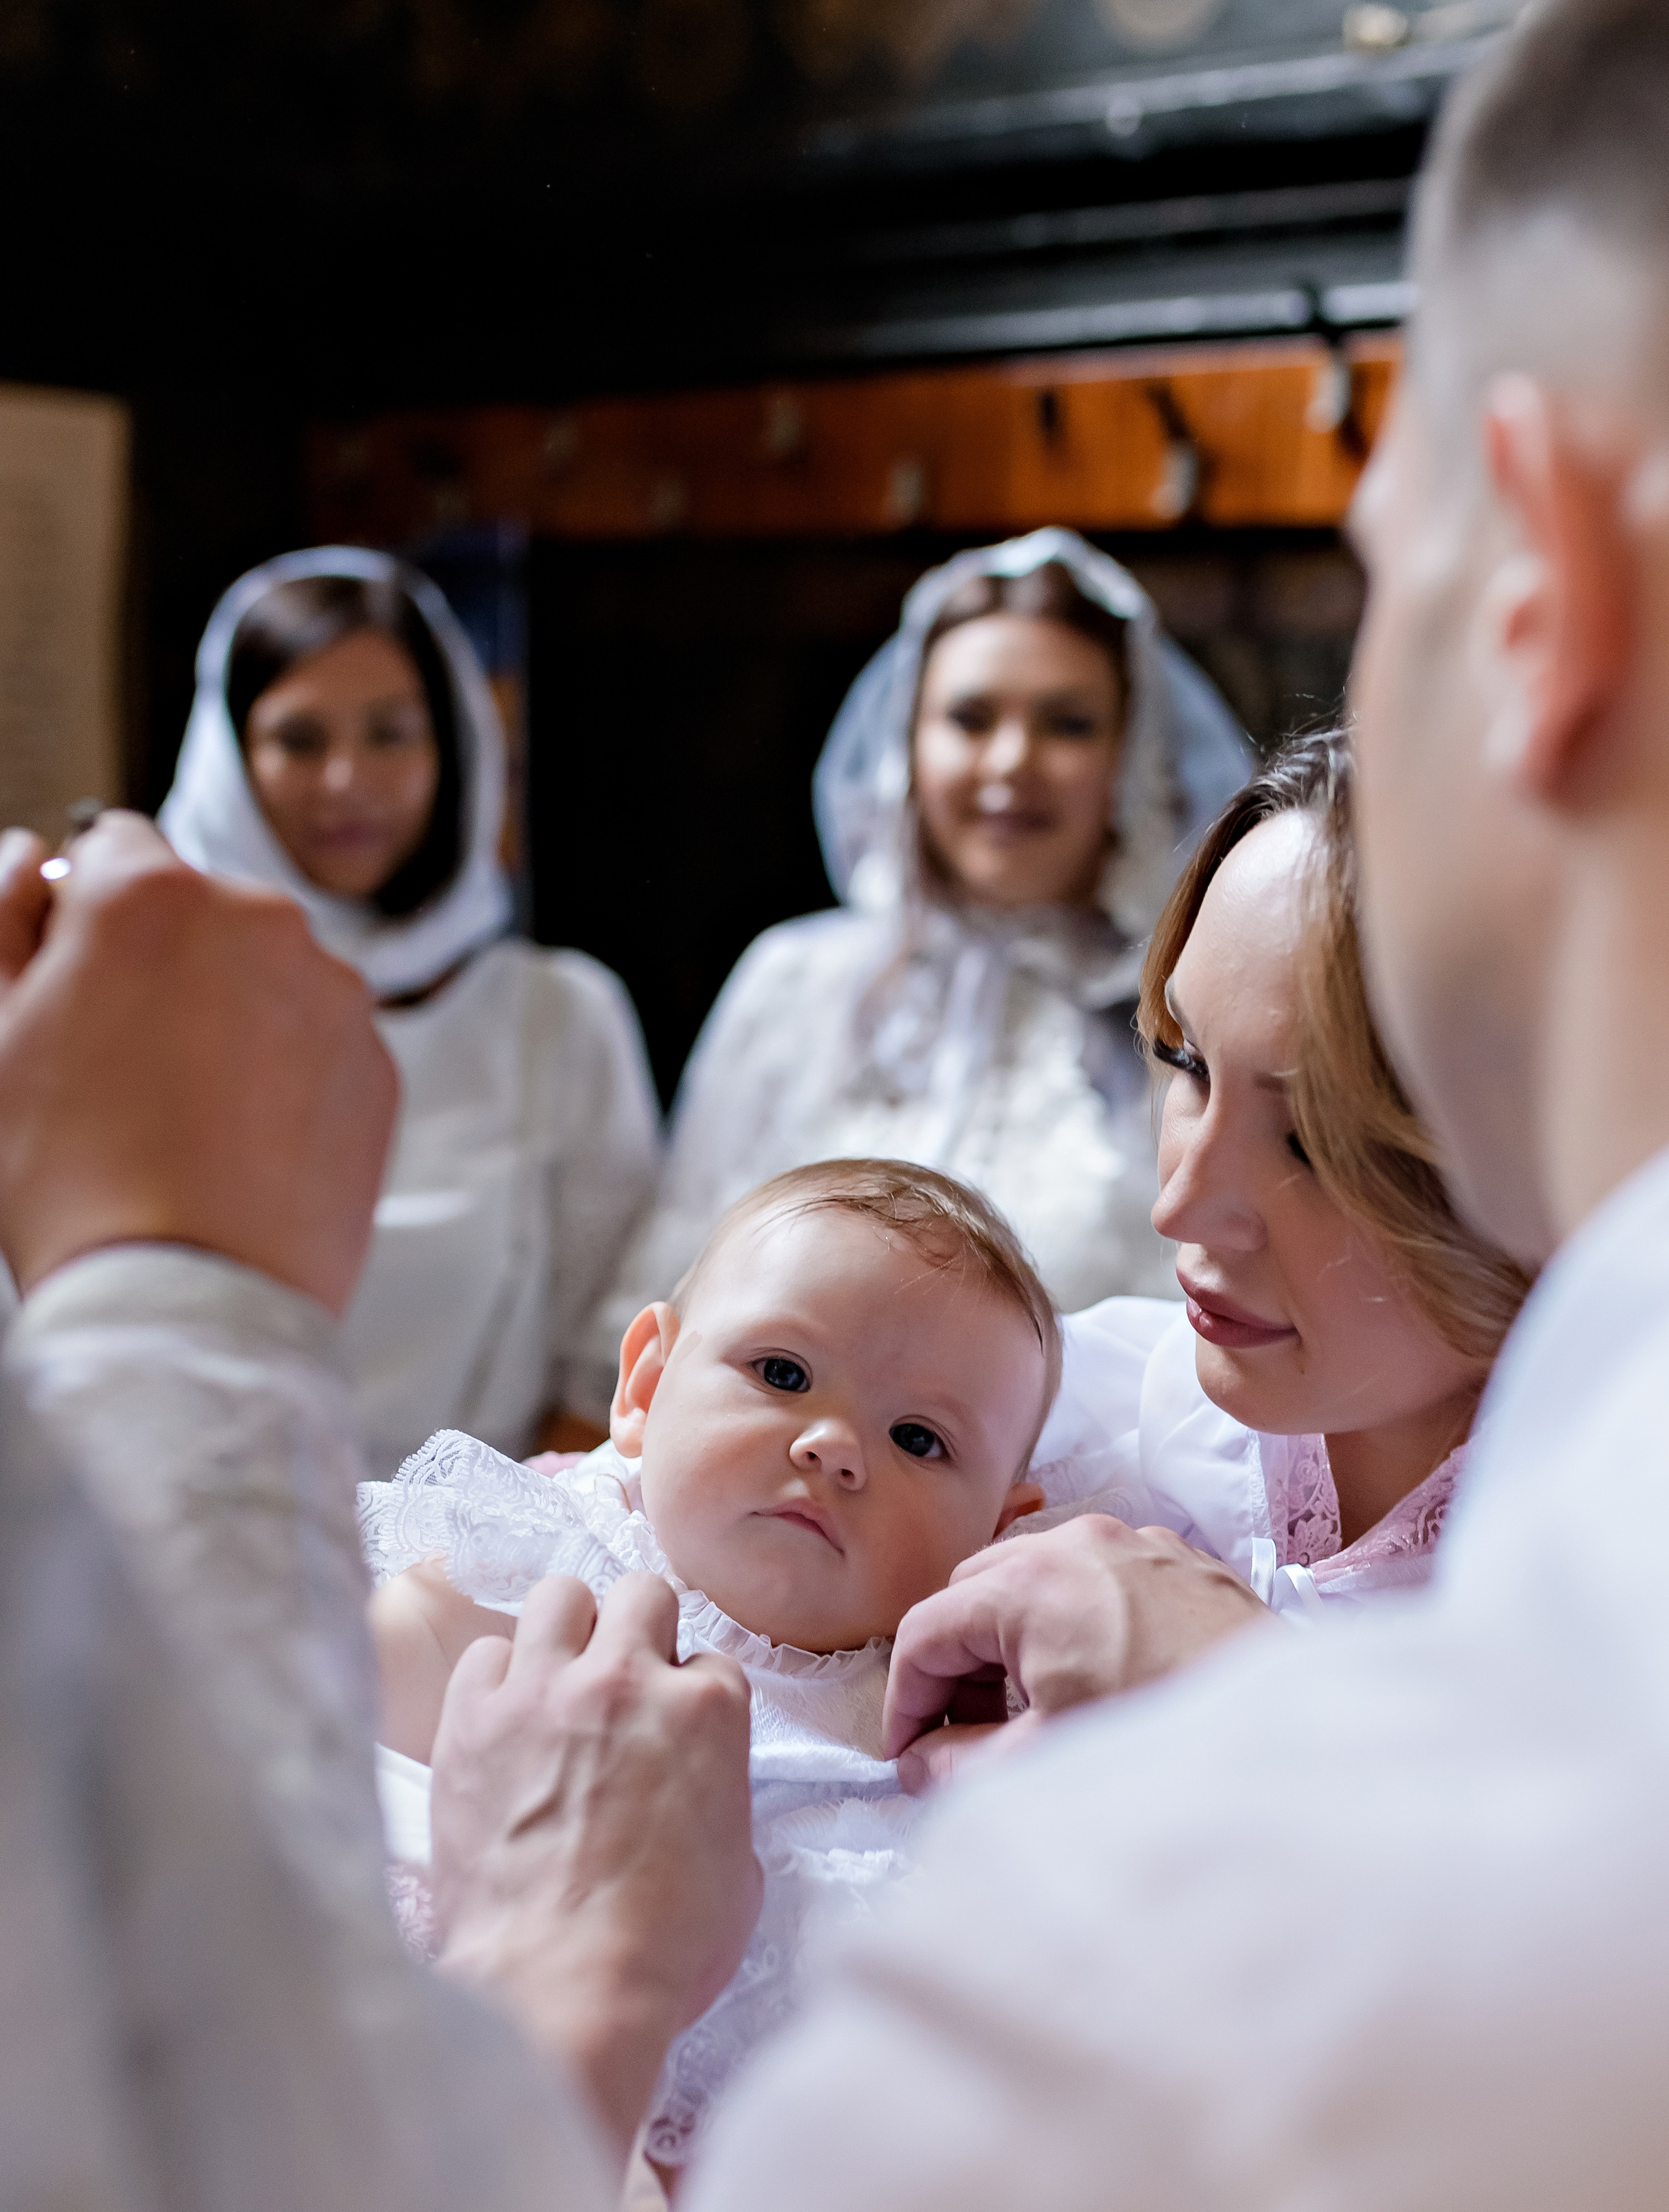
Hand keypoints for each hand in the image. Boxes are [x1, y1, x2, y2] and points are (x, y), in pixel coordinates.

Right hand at [0, 813, 394, 1312]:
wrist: (186, 1294)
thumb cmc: (69, 1172)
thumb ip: (6, 917)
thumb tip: (38, 861)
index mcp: (154, 895)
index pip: (119, 847)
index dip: (87, 909)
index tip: (77, 973)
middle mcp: (262, 922)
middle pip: (205, 912)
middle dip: (167, 961)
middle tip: (124, 1060)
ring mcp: (333, 994)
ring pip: (269, 977)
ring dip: (232, 1013)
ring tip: (185, 1111)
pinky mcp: (378, 1065)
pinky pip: (320, 1042)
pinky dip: (286, 1072)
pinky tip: (240, 1139)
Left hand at [430, 1571, 759, 2156]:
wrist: (559, 1988)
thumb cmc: (659, 1950)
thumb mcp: (737, 1870)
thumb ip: (718, 1797)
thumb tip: (694, 1790)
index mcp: (707, 1710)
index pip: (710, 1659)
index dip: (692, 1697)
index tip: (675, 1730)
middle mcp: (627, 1679)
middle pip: (640, 1594)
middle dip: (637, 1631)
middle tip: (622, 1684)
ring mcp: (544, 1692)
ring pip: (558, 1596)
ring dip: (565, 1633)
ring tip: (557, 1682)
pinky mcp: (472, 1720)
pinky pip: (484, 1654)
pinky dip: (496, 1680)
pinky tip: (502, 1723)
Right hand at [884, 1516, 1271, 1763]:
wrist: (1296, 1742)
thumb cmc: (1165, 1741)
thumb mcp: (1043, 1761)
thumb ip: (961, 1764)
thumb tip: (920, 1765)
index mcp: (1030, 1582)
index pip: (925, 1630)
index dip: (905, 1701)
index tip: (908, 1756)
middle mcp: (1078, 1542)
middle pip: (974, 1592)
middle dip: (956, 1665)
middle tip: (963, 1736)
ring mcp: (1136, 1545)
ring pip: (1036, 1580)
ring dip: (1013, 1642)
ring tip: (1029, 1714)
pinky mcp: (1183, 1563)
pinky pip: (1098, 1582)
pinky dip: (1073, 1626)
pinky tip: (1094, 1686)